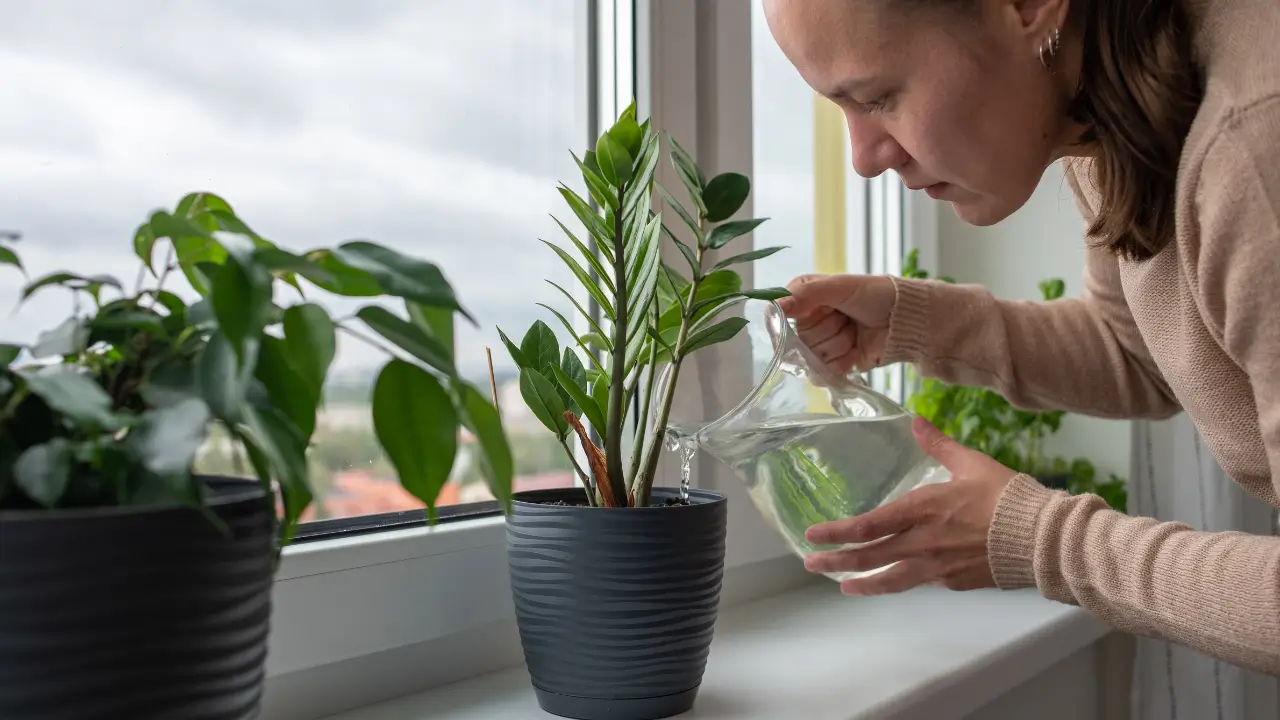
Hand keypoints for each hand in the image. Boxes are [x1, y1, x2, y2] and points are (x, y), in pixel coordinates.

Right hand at [775, 274, 895, 373]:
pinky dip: (843, 363)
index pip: (781, 315)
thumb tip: (774, 306)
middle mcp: (807, 321)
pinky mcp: (832, 364)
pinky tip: (855, 351)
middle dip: (829, 330)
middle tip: (848, 318)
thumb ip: (806, 294)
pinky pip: (822, 374)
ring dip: (840, 345)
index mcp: (804, 298)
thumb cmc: (875, 295)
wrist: (904, 320)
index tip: (824, 310)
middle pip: (799, 340)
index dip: (802, 316)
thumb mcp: (840, 286)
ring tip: (855, 332)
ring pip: (812, 358)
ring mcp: (820, 345)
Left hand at [802, 416, 1018, 595]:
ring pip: (891, 579)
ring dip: (862, 583)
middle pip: (871, 556)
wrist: (1043, 538)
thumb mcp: (971, 463)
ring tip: (843, 586)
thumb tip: (916, 420)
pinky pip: (920, 582)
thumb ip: (938, 444)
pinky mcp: (954, 581)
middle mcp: (923, 542)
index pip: (869, 524)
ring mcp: (937, 566)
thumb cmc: (1008, 496)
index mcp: (923, 509)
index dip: (838, 531)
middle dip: (837, 561)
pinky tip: (893, 581)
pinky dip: (902, 582)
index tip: (813, 535)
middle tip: (811, 563)